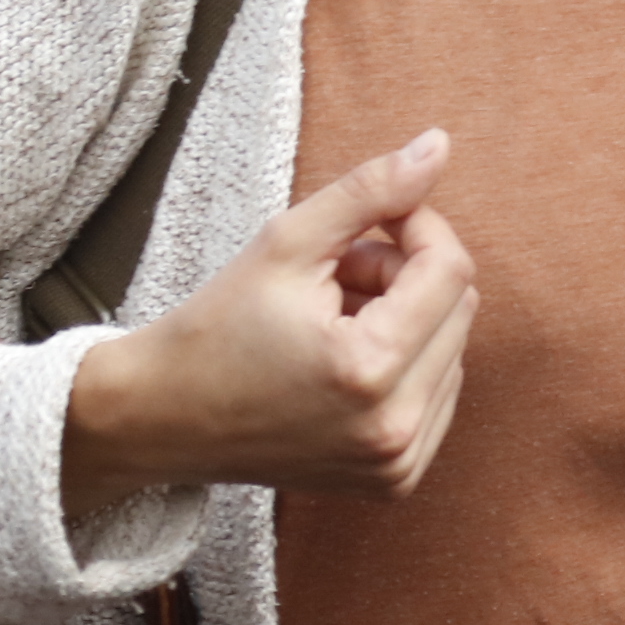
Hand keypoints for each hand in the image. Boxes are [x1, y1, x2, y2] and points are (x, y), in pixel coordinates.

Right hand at [62, 130, 481, 515]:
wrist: (165, 417)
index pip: (450, 270)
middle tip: (337, 275)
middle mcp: (394, 428)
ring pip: (453, 352)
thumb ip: (370, 190)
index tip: (370, 224)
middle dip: (407, 276)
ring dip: (407, 322)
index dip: (418, 228)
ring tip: (333, 320)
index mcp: (369, 370)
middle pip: (459, 310)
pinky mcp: (395, 480)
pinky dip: (405, 367)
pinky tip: (343, 363)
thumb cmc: (218, 326)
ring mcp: (398, 463)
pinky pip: (438, 396)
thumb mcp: (287, 242)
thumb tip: (440, 144)